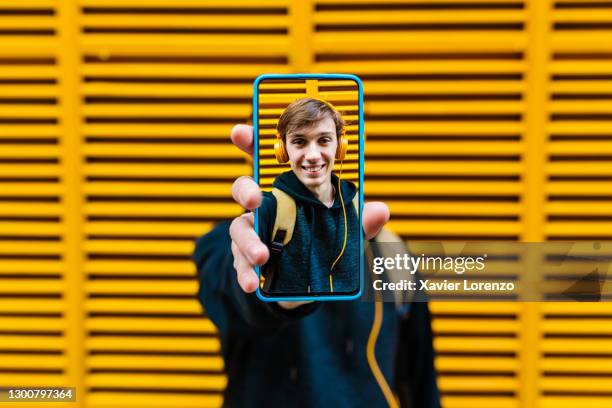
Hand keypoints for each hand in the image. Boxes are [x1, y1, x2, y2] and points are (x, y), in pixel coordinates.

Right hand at [229, 124, 389, 307]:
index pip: (265, 160)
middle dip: (245, 190)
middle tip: (254, 198)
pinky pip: (241, 262)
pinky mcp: (249, 260)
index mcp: (287, 190)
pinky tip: (252, 283)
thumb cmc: (326, 242)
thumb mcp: (348, 231)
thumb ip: (361, 221)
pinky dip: (245, 272)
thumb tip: (381, 210)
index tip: (240, 131)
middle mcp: (266, 207)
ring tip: (262, 257)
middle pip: (244, 189)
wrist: (311, 281)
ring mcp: (255, 233)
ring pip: (239, 230)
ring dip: (247, 242)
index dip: (251, 142)